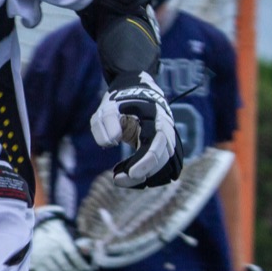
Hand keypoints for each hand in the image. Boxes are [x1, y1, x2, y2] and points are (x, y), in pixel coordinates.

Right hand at [30, 206, 95, 270]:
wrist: (35, 235)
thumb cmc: (56, 236)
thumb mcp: (67, 235)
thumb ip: (79, 243)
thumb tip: (91, 252)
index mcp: (60, 240)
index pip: (73, 254)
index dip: (82, 264)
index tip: (88, 269)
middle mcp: (50, 249)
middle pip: (66, 266)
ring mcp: (42, 258)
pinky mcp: (37, 265)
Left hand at [89, 71, 182, 187]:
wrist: (134, 90)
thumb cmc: (118, 100)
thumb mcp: (106, 108)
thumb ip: (106, 123)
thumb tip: (112, 142)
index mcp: (155, 117)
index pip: (157, 143)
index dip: (146, 162)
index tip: (129, 174)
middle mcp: (165, 129)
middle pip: (162, 158)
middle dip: (142, 173)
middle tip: (118, 180)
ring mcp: (165, 138)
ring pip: (163, 165)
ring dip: (144, 176)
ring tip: (119, 177)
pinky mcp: (160, 146)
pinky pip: (159, 164)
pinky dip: (145, 173)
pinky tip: (126, 173)